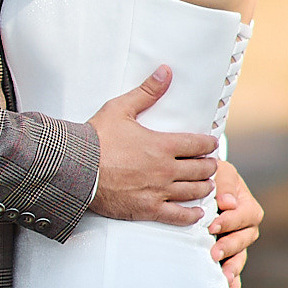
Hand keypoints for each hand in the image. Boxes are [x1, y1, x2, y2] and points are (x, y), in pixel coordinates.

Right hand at [87, 68, 216, 225]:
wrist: (75, 168)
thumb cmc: (96, 138)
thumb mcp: (121, 108)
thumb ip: (147, 91)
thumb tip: (165, 71)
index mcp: (162, 144)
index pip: (198, 145)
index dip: (209, 144)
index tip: (211, 145)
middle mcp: (165, 169)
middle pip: (201, 169)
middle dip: (209, 166)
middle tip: (210, 165)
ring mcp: (158, 191)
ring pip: (194, 192)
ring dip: (205, 188)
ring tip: (207, 185)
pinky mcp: (147, 209)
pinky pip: (178, 216)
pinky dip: (191, 215)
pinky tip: (197, 212)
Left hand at [209, 160, 264, 287]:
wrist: (196, 186)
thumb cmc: (209, 176)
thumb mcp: (219, 171)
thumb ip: (223, 183)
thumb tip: (228, 203)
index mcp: (247, 205)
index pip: (245, 215)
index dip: (231, 221)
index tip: (212, 225)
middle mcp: (246, 226)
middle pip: (246, 238)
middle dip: (230, 246)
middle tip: (214, 252)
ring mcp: (237, 243)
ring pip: (240, 256)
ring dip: (233, 267)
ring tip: (224, 277)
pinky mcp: (227, 256)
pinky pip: (234, 271)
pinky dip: (233, 284)